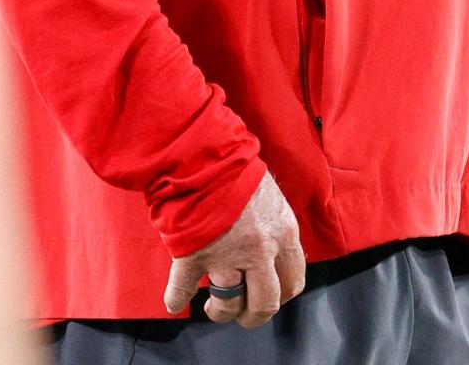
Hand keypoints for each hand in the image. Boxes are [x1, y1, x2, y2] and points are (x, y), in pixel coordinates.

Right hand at [163, 170, 305, 328]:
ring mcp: (225, 255)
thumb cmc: (237, 167)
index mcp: (282, 233)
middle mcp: (259, 251)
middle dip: (253, 315)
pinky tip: (175, 302)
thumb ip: (273, 227)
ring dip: (219, 311)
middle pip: (264, 305)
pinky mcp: (193, 255)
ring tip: (212, 305)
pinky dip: (176, 299)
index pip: (293, 282)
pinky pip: (182, 289)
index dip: (281, 295)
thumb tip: (271, 251)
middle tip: (242, 313)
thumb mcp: (271, 196)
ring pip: (228, 304)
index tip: (270, 296)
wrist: (204, 152)